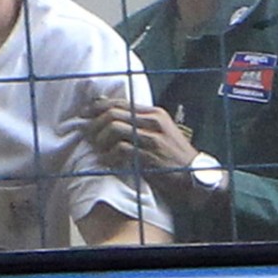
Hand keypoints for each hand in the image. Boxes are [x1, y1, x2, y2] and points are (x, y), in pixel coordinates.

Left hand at [81, 97, 199, 203]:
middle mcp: (154, 121)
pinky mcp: (149, 155)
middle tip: (87, 134)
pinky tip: (105, 161)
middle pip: (115, 113)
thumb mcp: (160, 132)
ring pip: (115, 128)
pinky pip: (121, 150)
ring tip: (96, 149)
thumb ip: (139, 123)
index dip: (99, 106)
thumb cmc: (173, 154)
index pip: (121, 102)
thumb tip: (110, 112)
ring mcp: (152, 138)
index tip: (85, 114)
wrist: (193, 174)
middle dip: (95, 123)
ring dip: (100, 139)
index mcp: (155, 113)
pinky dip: (108, 155)